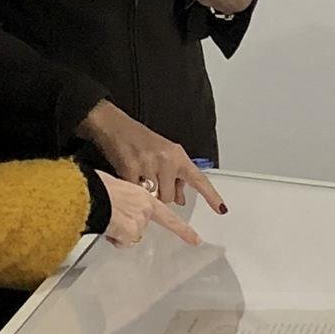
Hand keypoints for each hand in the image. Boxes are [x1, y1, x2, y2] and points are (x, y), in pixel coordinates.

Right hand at [78, 100, 225, 213]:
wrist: (113, 125)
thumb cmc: (138, 138)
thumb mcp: (163, 154)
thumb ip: (175, 177)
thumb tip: (181, 199)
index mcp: (177, 155)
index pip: (198, 178)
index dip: (211, 195)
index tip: (221, 209)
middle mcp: (166, 159)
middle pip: (170, 197)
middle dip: (160, 196)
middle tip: (150, 182)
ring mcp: (149, 163)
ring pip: (154, 198)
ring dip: (146, 194)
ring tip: (139, 178)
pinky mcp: (130, 168)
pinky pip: (136, 192)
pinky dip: (132, 191)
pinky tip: (129, 178)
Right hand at [97, 171, 200, 248]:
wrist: (91, 192)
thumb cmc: (99, 185)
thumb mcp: (119, 185)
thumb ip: (130, 197)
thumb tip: (125, 206)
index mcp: (145, 195)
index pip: (169, 214)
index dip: (183, 230)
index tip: (196, 241)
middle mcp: (146, 208)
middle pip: (143, 225)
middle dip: (130, 225)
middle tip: (115, 215)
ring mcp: (140, 221)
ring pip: (131, 234)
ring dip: (119, 231)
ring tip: (107, 216)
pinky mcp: (131, 232)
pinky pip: (122, 241)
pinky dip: (114, 237)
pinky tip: (106, 225)